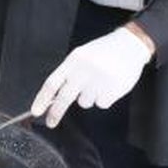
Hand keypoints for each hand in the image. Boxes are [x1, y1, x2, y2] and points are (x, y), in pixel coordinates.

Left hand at [30, 25, 153, 127]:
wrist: (130, 45)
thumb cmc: (103, 51)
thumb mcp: (81, 56)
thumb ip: (68, 74)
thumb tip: (53, 98)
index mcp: (74, 60)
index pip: (52, 82)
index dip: (42, 98)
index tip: (36, 111)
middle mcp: (84, 71)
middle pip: (64, 97)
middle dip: (56, 112)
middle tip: (51, 122)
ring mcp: (99, 81)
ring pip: (84, 102)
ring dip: (89, 97)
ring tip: (99, 82)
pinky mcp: (113, 90)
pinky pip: (101, 104)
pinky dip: (104, 98)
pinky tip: (110, 85)